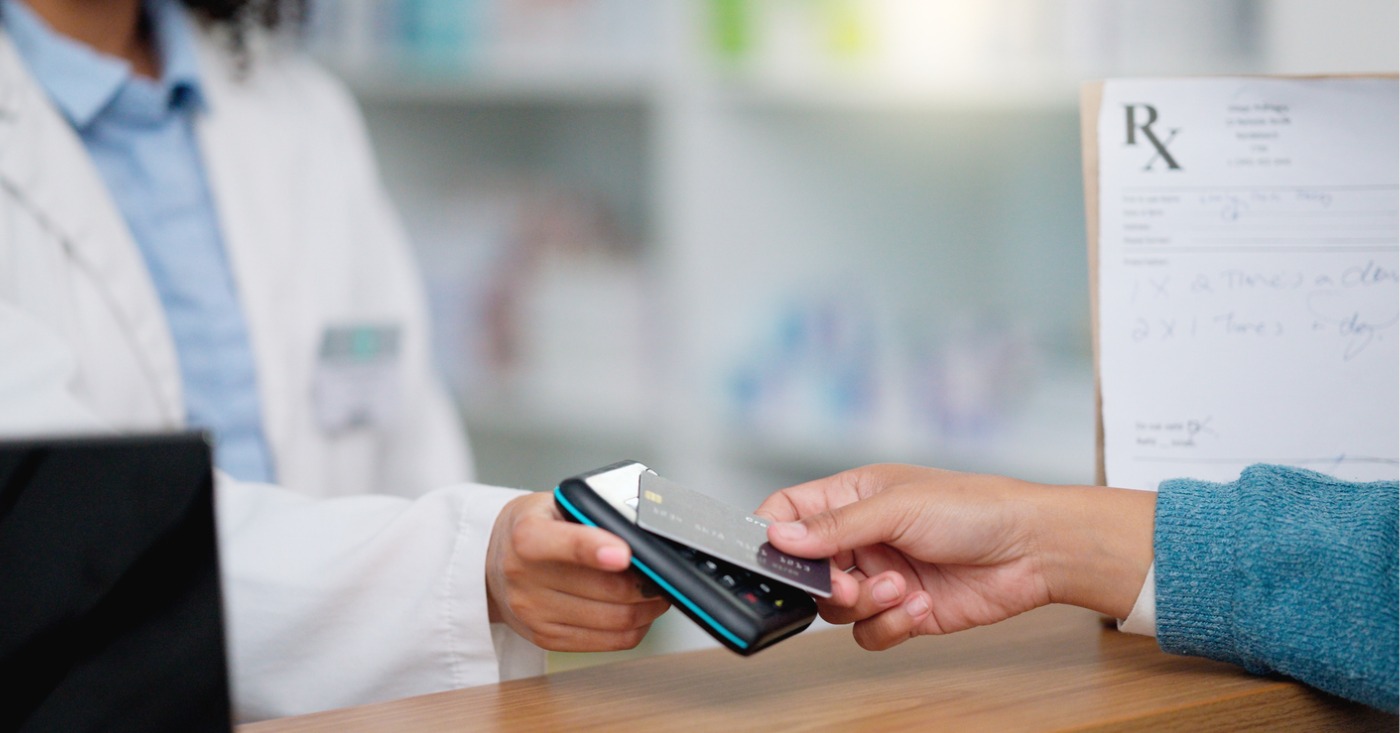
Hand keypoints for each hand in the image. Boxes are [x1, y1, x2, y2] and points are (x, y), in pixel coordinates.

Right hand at [486, 492, 669, 651]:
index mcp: (527, 536)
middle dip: (647, 582)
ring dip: (648, 608)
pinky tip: (638, 611)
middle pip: (606, 589)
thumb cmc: (533, 527)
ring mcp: (534, 613)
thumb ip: (590, 514)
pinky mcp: (546, 638)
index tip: (624, 553)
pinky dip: (635, 628)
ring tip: (657, 592)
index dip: (596, 549)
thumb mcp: (552, 505)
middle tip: (664, 573)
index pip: (565, 544)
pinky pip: (607, 641)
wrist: (489, 562)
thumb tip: (640, 532)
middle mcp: (524, 578)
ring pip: (614, 619)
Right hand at [755, 464, 1153, 650]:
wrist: (1033, 550)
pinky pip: (868, 633)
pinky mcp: (902, 610)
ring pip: (835, 607)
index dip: (772, 535)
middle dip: (826, 583)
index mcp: (851, 497)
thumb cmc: (976, 508)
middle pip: (806, 570)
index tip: (772, 557)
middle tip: (848, 584)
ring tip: (901, 588)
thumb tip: (779, 537)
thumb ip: (835, 526)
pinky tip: (918, 606)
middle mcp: (861, 537)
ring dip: (865, 603)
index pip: (788, 512)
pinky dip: (888, 625)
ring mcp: (880, 575)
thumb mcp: (897, 508)